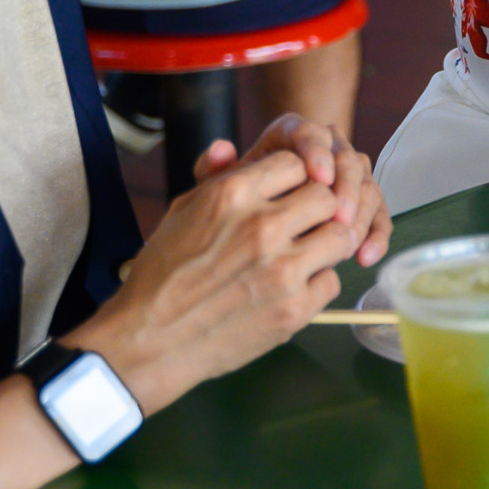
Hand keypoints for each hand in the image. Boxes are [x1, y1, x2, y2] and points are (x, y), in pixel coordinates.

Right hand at [66, 143, 362, 412]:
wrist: (148, 341)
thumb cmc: (162, 275)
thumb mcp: (180, 213)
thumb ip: (213, 177)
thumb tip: (226, 147)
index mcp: (232, 195)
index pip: (296, 163)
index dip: (295, 178)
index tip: (289, 194)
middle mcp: (262, 226)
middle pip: (327, 197)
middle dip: (318, 208)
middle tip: (304, 224)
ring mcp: (282, 269)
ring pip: (340, 236)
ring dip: (327, 243)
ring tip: (304, 254)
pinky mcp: (294, 308)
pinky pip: (331, 281)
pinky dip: (317, 284)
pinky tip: (292, 287)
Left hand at [196, 111, 392, 268]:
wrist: (252, 227)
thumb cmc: (236, 204)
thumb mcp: (220, 188)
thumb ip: (213, 170)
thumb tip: (221, 150)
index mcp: (292, 136)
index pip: (311, 132)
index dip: (318, 151)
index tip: (318, 176)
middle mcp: (326, 150)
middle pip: (347, 159)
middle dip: (346, 188)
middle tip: (337, 217)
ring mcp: (347, 177)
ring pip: (367, 187)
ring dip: (362, 215)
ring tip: (348, 244)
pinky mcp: (361, 204)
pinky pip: (377, 215)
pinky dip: (376, 235)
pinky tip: (365, 257)